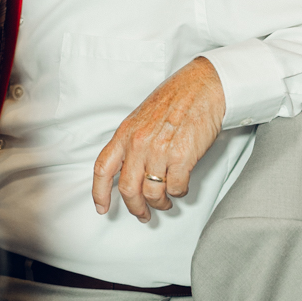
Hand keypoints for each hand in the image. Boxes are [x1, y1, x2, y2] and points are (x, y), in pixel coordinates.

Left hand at [92, 57, 225, 222]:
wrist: (202, 87)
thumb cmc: (174, 99)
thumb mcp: (141, 117)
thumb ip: (131, 142)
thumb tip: (127, 169)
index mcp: (125, 133)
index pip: (103, 168)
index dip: (99, 192)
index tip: (101, 207)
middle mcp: (139, 143)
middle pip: (128, 189)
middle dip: (135, 208)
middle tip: (143, 213)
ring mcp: (160, 151)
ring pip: (153, 193)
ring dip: (160, 203)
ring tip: (165, 202)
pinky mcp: (182, 157)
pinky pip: (176, 188)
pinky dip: (179, 193)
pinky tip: (181, 186)